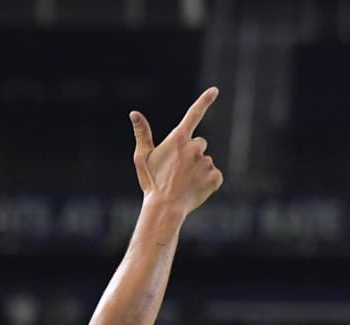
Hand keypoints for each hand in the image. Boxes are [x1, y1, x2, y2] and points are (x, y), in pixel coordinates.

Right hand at [130, 87, 223, 214]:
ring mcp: (206, 162)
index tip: (215, 90)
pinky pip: (213, 175)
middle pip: (198, 144)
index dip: (204, 101)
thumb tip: (134, 113)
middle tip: (177, 171)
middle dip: (191, 154)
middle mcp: (195, 147)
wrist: (165, 208)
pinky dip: (206, 182)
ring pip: (205, 161)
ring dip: (197, 170)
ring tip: (183, 183)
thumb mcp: (142, 158)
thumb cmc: (151, 183)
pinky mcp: (215, 176)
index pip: (194, 114)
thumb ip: (142, 134)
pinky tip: (194, 189)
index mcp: (178, 139)